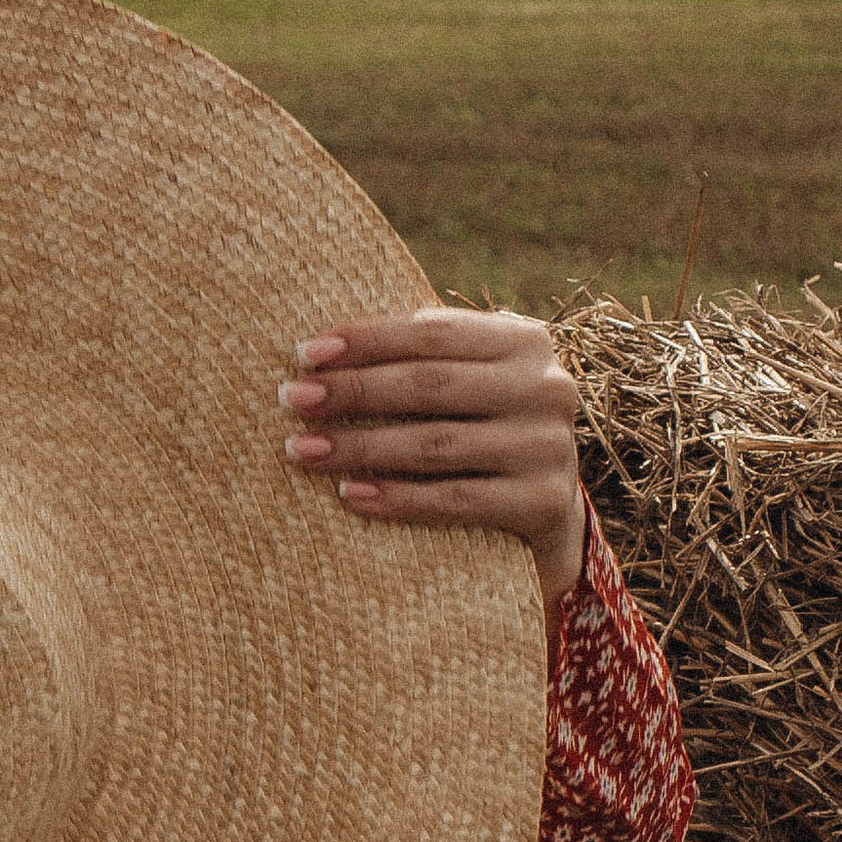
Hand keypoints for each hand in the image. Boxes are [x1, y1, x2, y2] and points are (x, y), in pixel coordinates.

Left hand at [280, 308, 588, 609]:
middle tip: (292, 400)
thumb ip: (425, 356)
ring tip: (304, 451)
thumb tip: (322, 350)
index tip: (304, 352)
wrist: (548, 508)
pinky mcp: (543, 503)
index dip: (366, 340)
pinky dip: (398, 498)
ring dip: (361, 447)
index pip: (433, 333)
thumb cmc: (485, 428)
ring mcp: (549, 446)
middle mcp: (546, 387)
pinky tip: (350, 495)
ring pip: (436, 444)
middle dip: (353, 390)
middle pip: (430, 384)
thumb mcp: (471, 382)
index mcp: (524, 341)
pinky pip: (455, 501)